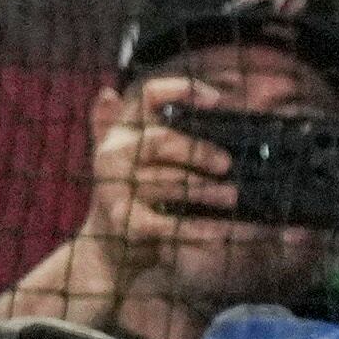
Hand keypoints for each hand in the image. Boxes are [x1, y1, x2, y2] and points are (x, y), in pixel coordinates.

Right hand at [82, 74, 241, 271]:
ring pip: (172, 184)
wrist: (105, 247)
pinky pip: (173, 223)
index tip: (216, 99)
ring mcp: (117, 190)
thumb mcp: (117, 156)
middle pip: (161, 140)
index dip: (181, 90)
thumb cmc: (124, 193)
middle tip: (227, 164)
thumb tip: (107, 92)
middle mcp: (112, 156)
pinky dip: (200, 229)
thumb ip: (113, 124)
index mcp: (118, 133)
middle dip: (198, 151)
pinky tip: (222, 232)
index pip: (147, 97)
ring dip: (208, 191)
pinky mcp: (128, 222)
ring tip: (233, 196)